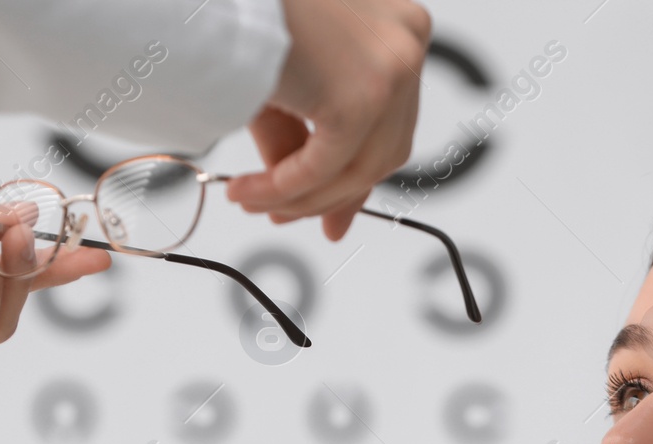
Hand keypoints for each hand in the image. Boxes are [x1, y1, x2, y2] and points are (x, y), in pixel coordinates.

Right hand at [224, 0, 431, 240]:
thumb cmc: (246, 13)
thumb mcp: (290, 81)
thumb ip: (305, 138)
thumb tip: (308, 199)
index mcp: (400, 26)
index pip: (391, 122)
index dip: (358, 175)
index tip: (335, 212)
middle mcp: (407, 43)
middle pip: (383, 151)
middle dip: (331, 195)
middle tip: (287, 215)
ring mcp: (392, 71)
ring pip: (357, 168)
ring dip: (299, 197)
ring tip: (252, 201)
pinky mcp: (363, 98)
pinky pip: (324, 168)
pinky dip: (284, 188)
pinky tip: (247, 192)